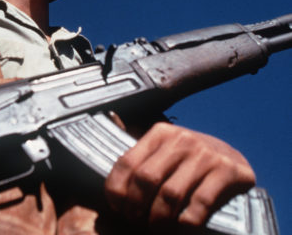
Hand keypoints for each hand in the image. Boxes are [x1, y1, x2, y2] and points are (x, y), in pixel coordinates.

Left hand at [105, 122, 254, 229]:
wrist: (235, 161)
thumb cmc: (190, 160)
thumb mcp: (165, 148)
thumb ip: (140, 151)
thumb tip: (110, 120)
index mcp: (161, 133)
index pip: (128, 162)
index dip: (117, 190)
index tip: (116, 208)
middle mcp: (182, 139)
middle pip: (146, 179)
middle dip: (136, 207)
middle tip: (135, 221)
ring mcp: (205, 155)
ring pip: (170, 194)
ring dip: (158, 219)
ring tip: (155, 228)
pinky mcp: (226, 173)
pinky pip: (199, 205)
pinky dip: (186, 223)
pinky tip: (181, 227)